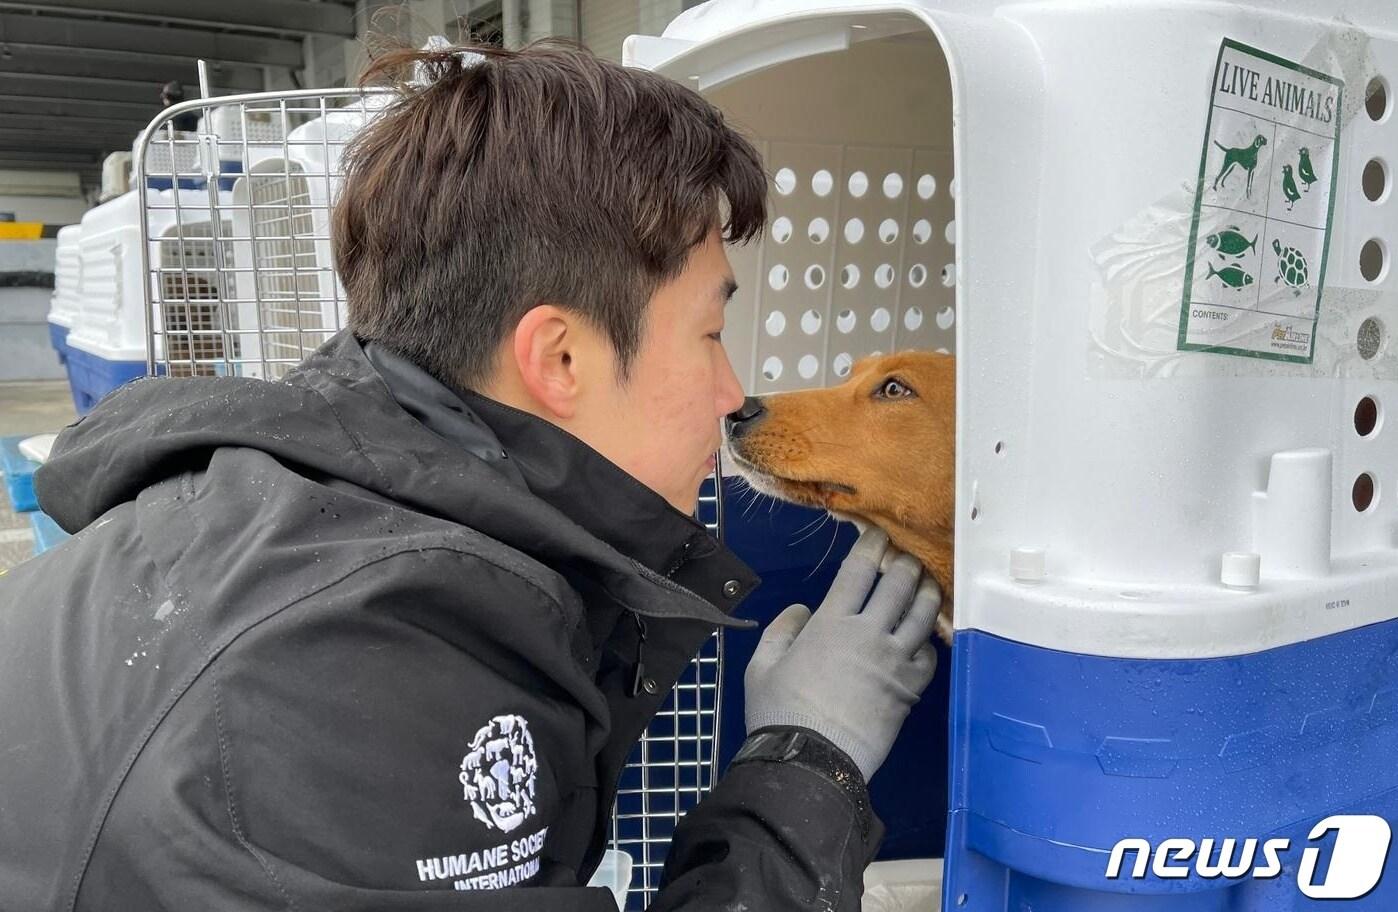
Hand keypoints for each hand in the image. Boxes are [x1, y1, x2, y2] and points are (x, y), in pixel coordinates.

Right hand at [743, 527, 940, 780]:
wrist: (813, 760)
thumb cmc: (780, 712)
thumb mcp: (762, 665)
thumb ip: (782, 630)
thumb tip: (803, 611)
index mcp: (830, 623)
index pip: (858, 570)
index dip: (873, 545)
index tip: (880, 534)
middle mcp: (868, 633)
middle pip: (899, 583)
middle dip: (906, 563)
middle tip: (907, 558)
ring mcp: (894, 660)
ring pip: (922, 614)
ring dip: (927, 593)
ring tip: (926, 585)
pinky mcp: (910, 688)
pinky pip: (929, 655)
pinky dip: (929, 641)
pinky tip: (923, 639)